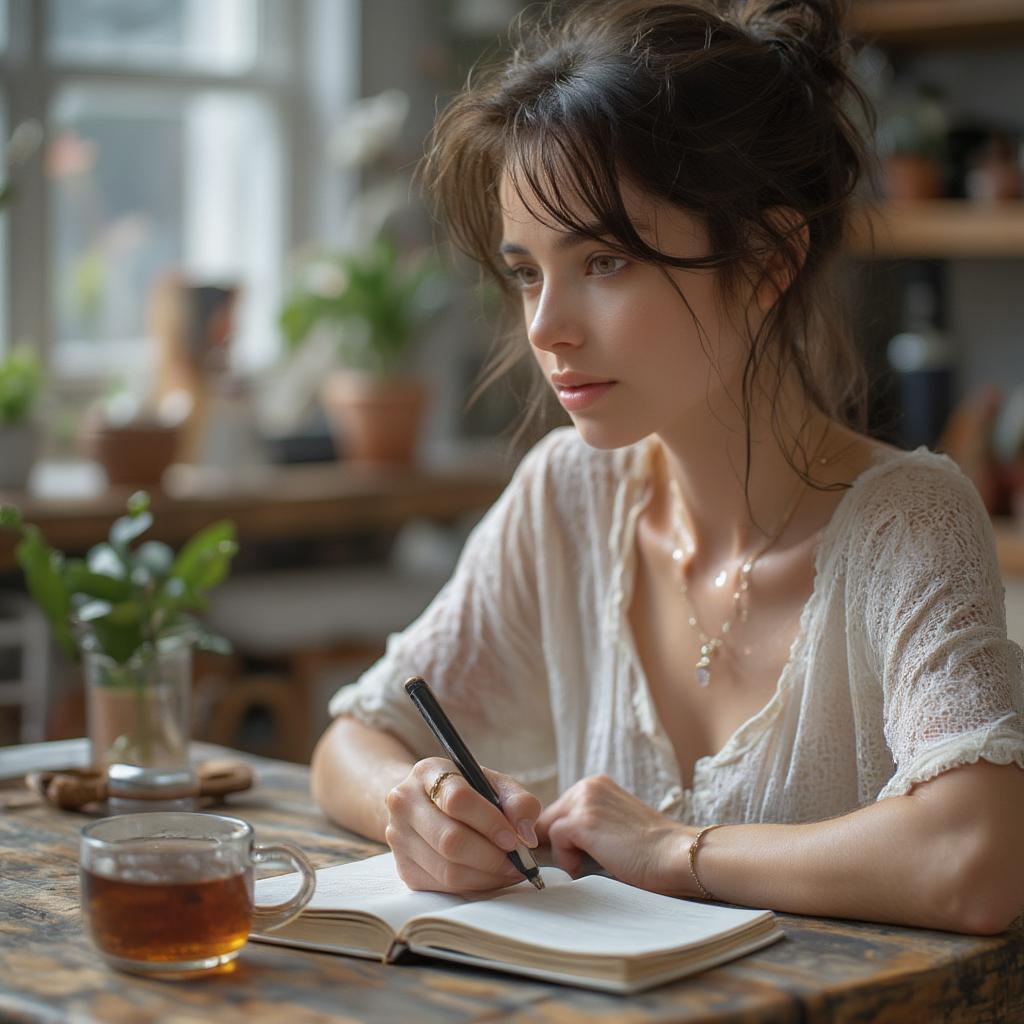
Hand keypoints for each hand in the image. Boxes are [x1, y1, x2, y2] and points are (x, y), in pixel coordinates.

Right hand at [384, 757, 541, 893]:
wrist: (426, 804)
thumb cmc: (468, 793)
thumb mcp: (495, 784)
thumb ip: (519, 802)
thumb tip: (526, 836)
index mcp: (428, 772)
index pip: (457, 799)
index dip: (490, 822)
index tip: (514, 839)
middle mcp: (405, 803)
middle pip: (450, 840)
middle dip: (492, 857)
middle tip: (518, 862)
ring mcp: (399, 838)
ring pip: (448, 870)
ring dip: (487, 876)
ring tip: (510, 870)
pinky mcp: (404, 870)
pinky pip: (444, 888)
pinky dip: (475, 886)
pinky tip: (491, 876)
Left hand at [535, 774, 694, 894]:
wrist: (675, 855)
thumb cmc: (650, 850)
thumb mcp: (614, 825)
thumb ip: (590, 823)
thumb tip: (556, 838)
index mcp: (597, 785)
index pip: (560, 808)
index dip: (562, 835)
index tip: (573, 854)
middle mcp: (588, 786)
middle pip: (549, 817)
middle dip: (558, 842)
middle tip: (579, 862)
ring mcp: (584, 802)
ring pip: (548, 829)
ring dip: (563, 852)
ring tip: (586, 865)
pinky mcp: (582, 822)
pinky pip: (554, 841)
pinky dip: (565, 859)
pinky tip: (584, 867)